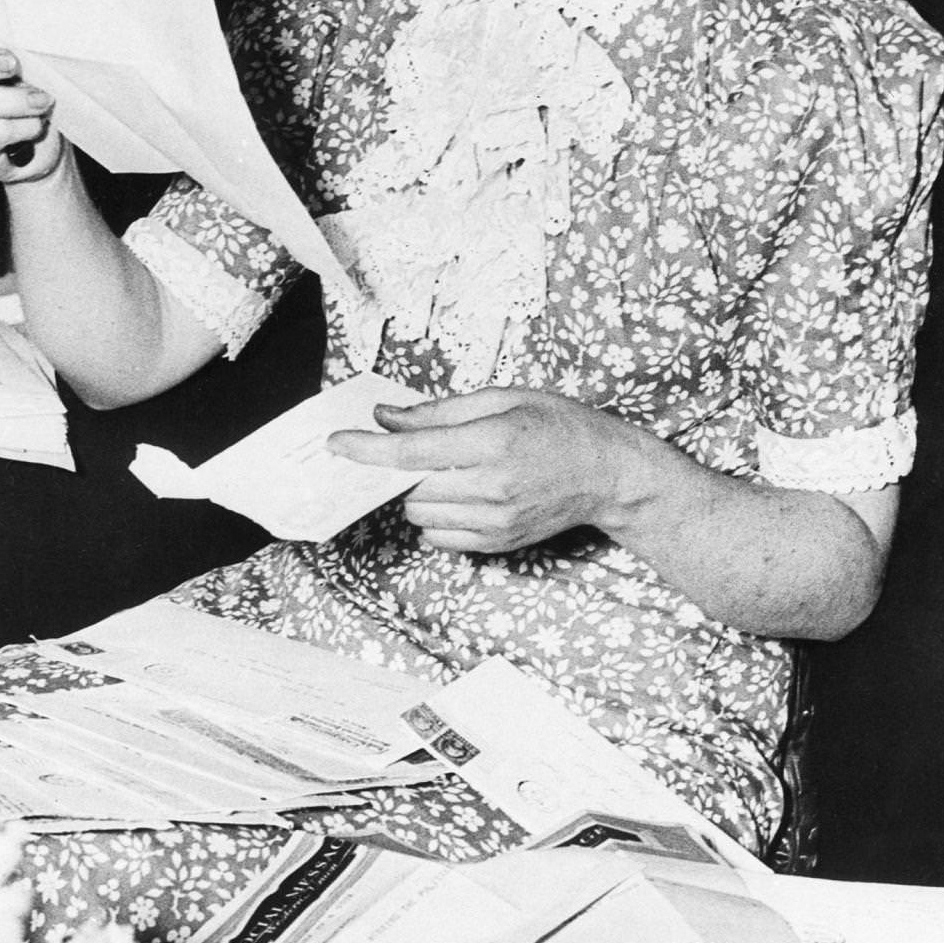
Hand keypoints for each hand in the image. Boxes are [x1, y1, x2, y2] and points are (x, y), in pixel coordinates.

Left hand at [327, 388, 646, 554]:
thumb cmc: (558, 425)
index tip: (336, 444)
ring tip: (449, 471)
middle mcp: (492, 487)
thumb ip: (439, 411)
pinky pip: (438, 537)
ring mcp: (495, 521)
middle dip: (398, 469)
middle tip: (416, 449)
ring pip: (419, 514)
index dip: (366, 449)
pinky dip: (435, 517)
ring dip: (417, 493)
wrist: (607, 474)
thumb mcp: (502, 398)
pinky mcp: (498, 544)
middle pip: (409, 487)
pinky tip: (460, 495)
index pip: (410, 452)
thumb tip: (386, 418)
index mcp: (493, 441)